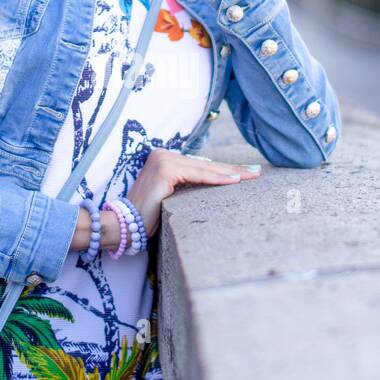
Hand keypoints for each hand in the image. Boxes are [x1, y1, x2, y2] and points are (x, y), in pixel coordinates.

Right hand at [126, 146, 259, 238]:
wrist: (123, 225)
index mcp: (164, 159)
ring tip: (250, 176)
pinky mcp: (166, 169)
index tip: (245, 172)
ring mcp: (163, 159)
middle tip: (256, 172)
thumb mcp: (171, 196)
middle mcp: (163, 154)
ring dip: (230, 173)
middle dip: (233, 169)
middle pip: (205, 165)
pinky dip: (218, 178)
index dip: (223, 170)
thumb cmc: (147, 217)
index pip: (200, 165)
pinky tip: (235, 180)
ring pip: (205, 169)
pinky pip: (198, 175)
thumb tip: (215, 184)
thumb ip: (186, 186)